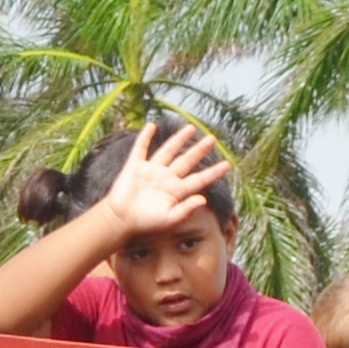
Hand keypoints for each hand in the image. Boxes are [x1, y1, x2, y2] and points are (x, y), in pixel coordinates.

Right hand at [95, 123, 229, 237]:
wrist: (120, 219)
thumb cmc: (145, 222)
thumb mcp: (168, 219)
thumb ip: (185, 209)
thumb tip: (203, 199)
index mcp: (176, 190)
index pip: (199, 178)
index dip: (214, 172)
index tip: (228, 165)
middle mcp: (166, 178)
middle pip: (187, 160)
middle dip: (200, 150)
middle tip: (213, 139)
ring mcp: (151, 170)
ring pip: (168, 150)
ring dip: (179, 139)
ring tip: (192, 128)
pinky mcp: (135, 166)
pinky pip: (141, 148)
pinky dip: (145, 137)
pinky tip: (152, 125)